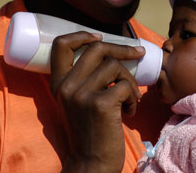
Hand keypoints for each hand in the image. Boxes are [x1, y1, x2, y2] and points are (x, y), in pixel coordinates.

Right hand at [49, 31, 144, 172]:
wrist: (91, 164)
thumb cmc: (90, 131)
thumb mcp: (77, 101)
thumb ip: (84, 79)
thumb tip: (111, 54)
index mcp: (58, 83)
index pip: (61, 45)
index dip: (81, 35)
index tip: (99, 37)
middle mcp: (67, 86)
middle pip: (96, 48)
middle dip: (122, 49)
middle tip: (137, 54)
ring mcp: (82, 94)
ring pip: (115, 66)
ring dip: (129, 81)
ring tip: (129, 99)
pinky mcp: (100, 104)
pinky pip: (125, 86)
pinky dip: (133, 98)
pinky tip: (129, 112)